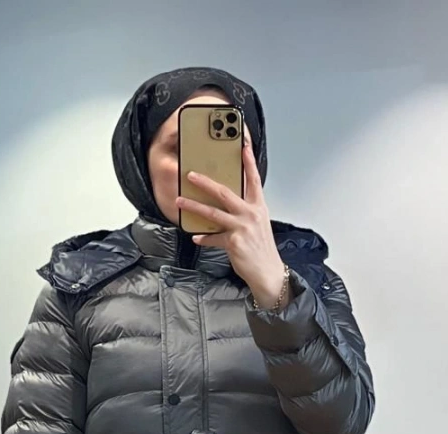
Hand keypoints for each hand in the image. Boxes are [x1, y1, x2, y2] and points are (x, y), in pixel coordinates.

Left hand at [176, 128, 286, 306]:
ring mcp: (242, 227)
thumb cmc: (262, 251)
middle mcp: (251, 214)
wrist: (268, 273)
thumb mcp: (258, 226)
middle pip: (224, 192)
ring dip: (194, 206)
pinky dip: (204, 238)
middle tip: (191, 175)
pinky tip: (196, 237)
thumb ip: (243, 213)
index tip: (242, 146)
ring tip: (180, 201)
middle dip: (205, 182)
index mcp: (259, 208)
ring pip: (213, 212)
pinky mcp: (233, 242)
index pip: (254, 180)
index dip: (248, 162)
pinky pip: (213, 237)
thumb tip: (223, 207)